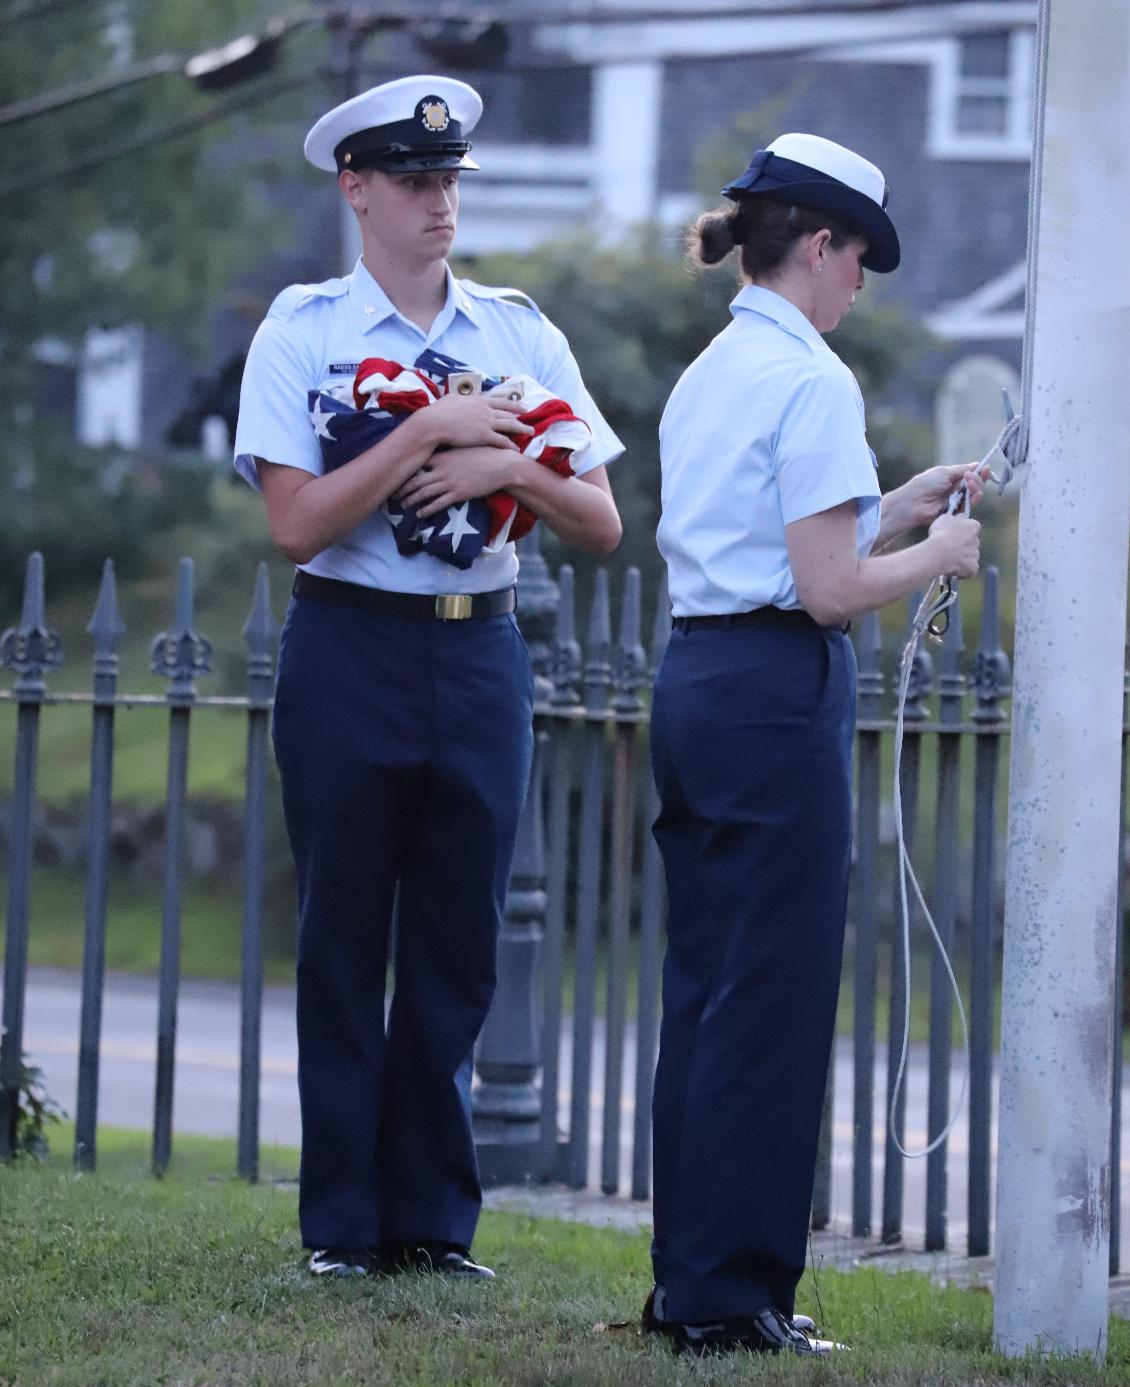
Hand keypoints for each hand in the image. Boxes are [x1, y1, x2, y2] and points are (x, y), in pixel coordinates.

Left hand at [395, 446, 520, 517]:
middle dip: (402, 488)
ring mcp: (449, 482)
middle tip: (392, 494)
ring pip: (424, 493)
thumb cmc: (483, 454)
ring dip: (411, 500)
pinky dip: (426, 510)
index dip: (405, 471)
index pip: (417, 463)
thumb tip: (436, 457)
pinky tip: (420, 514)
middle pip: (416, 480)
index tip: (396, 475)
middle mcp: (442, 469)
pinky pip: (438, 504)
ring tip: (402, 505)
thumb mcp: (462, 448)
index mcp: (442, 456)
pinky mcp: (458, 494)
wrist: (501, 465)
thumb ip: (447, 453)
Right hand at [419, 393, 532, 450]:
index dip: (511, 403)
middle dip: (519, 414)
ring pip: (509, 425)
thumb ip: (458, 400)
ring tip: (531, 431)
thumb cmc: (437, 413)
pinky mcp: (484, 435)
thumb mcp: (450, 400)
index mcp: (477, 400)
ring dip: (521, 428)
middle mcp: (485, 409)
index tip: (521, 404)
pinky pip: (501, 440)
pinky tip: (517, 448)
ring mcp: (486, 422)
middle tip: (529, 415)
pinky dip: (510, 444)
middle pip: (507, 412)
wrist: (434, 423)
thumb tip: (456, 398)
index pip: (499, 401)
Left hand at [906, 462, 989, 525]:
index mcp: (952, 478)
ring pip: (975, 495)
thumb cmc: (925, 484)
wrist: (914, 503)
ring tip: (970, 485)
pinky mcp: (956, 512)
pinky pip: (970, 506)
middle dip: (978, 480)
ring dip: (977, 488)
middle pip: (976, 485)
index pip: (971, 475)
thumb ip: (961, 469)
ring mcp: (957, 501)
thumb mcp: (944, 472)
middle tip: (970, 477)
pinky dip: (973, 499)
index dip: (980, 472)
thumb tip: (976, 464)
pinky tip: (970, 494)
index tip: (986, 468)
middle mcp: (956, 489)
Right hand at [927, 512, 980, 577]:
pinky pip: (969, 569)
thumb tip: (960, 517)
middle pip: (971, 542)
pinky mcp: (972, 568)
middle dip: (963, 544)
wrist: (939, 553)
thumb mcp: (945, 518)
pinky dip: (962, 570)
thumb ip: (955, 518)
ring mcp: (975, 555)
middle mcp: (977, 540)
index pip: (972, 527)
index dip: (962, 530)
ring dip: (962, 557)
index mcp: (974, 527)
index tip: (953, 533)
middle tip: (948, 547)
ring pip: (970, 556)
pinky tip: (952, 568)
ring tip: (948, 558)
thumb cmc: (941, 534)